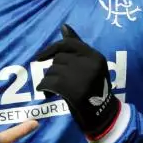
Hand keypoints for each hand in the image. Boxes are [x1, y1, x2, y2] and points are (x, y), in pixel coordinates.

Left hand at [33, 24, 119, 138]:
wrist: (102, 116)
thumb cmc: (93, 90)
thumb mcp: (90, 66)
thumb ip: (77, 46)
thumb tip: (64, 26)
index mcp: (96, 56)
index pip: (68, 44)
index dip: (51, 49)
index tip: (40, 58)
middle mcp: (91, 64)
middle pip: (58, 60)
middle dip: (53, 71)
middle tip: (58, 83)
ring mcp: (83, 77)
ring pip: (52, 71)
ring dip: (49, 81)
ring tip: (56, 91)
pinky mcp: (74, 91)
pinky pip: (49, 83)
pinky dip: (44, 89)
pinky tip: (48, 94)